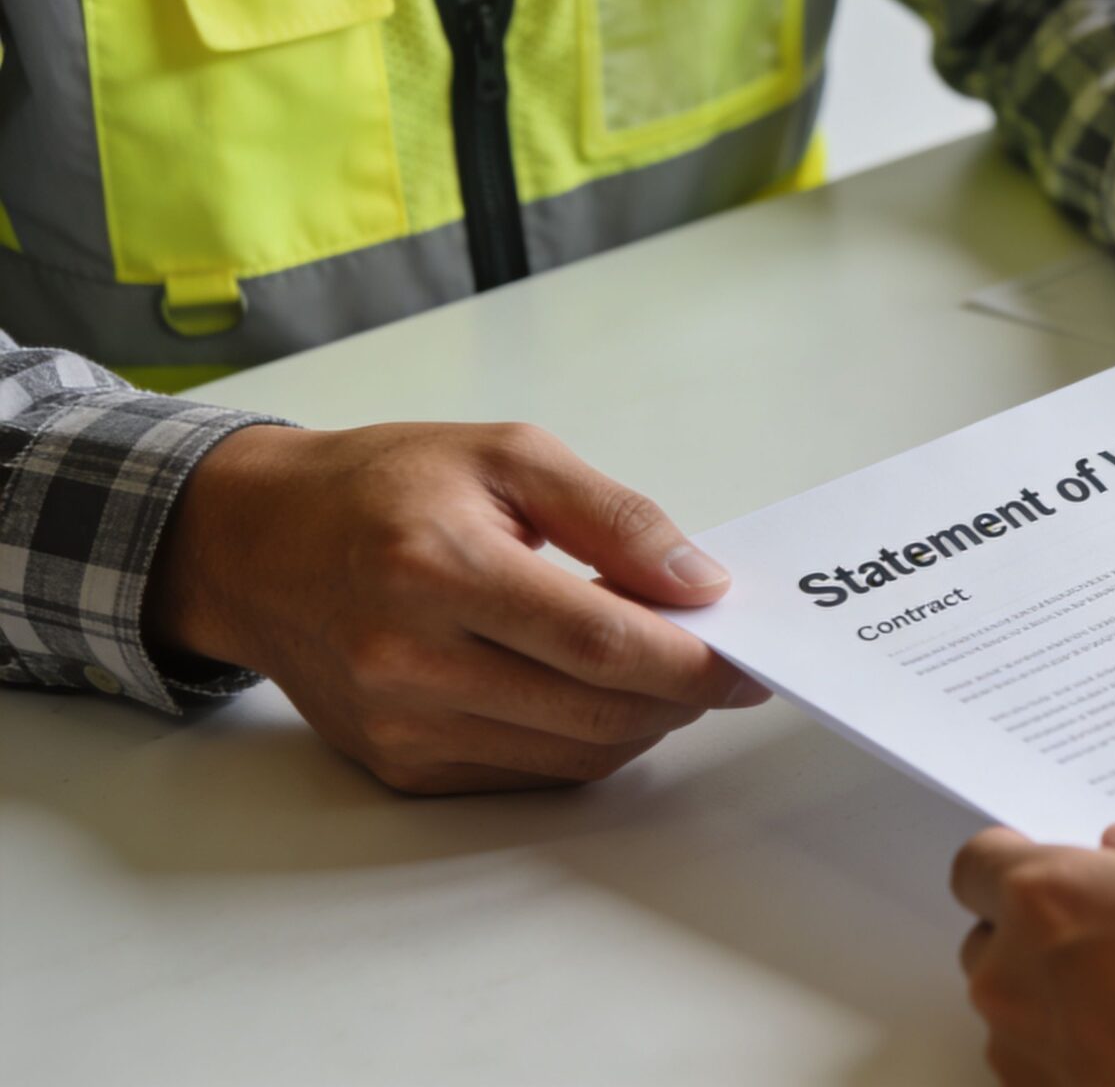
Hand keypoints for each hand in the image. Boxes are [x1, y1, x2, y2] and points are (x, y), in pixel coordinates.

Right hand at [146, 422, 768, 793]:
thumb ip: (614, 518)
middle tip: (717, 663)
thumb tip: (699, 582)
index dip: (691, 661)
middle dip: (680, 696)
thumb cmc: (380, 486)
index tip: (746, 658)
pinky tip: (595, 694)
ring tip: (659, 670)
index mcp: (438, 569)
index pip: (599, 643)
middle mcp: (411, 660)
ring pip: (572, 755)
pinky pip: (529, 774)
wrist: (253, 545)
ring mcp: (402, 724)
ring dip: (640, 723)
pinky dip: (585, 743)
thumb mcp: (507, 456)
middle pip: (595, 712)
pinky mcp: (399, 764)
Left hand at [952, 823, 1114, 1086]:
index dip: (1016, 862)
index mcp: (1049, 897)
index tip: (1059, 870)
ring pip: (1017, 1014)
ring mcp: (1031, 1057)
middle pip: (990, 943)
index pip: (976, 866)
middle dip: (1038, 933)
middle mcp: (1016, 979)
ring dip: (1060, 1000)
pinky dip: (1082, 1056)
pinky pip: (1047, 1069)